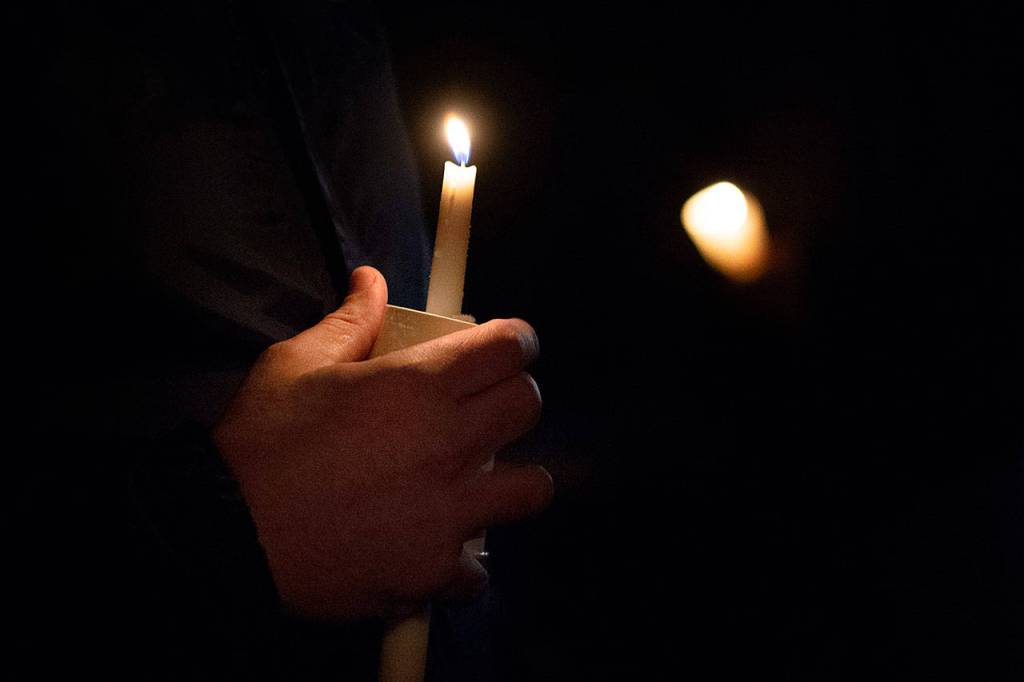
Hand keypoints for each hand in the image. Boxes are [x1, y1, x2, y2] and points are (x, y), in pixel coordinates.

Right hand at [214, 266, 551, 620]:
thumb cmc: (261, 441)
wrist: (225, 533)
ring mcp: (448, 512)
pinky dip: (461, 565)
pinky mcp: (432, 570)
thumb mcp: (295, 364)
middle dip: (514, 399)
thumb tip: (371, 280)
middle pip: (528, 407)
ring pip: (531, 489)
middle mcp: (448, 444)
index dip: (516, 342)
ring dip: (513, 482)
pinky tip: (433, 552)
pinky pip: (478, 571)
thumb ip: (348, 321)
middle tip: (485, 408)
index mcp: (419, 384)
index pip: (510, 348)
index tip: (508, 348)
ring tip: (480, 485)